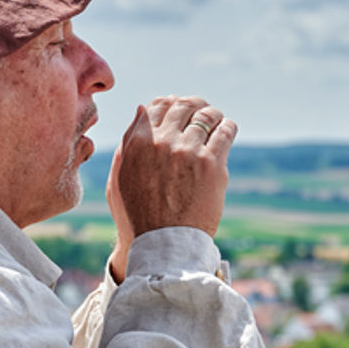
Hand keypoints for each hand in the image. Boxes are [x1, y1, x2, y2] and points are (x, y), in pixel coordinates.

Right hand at [107, 95, 236, 278]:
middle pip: (184, 106)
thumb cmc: (138, 215)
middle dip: (195, 106)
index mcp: (137, 142)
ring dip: (214, 115)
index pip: (159, 105)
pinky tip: (227, 131)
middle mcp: (161, 142)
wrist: (162, 244)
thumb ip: (129, 141)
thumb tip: (141, 109)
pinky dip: (228, 127)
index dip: (172, 103)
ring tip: (217, 121)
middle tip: (203, 112)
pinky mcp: (211, 164)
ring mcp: (187, 151)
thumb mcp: (120, 176)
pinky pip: (225, 131)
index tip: (180, 109)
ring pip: (207, 115)